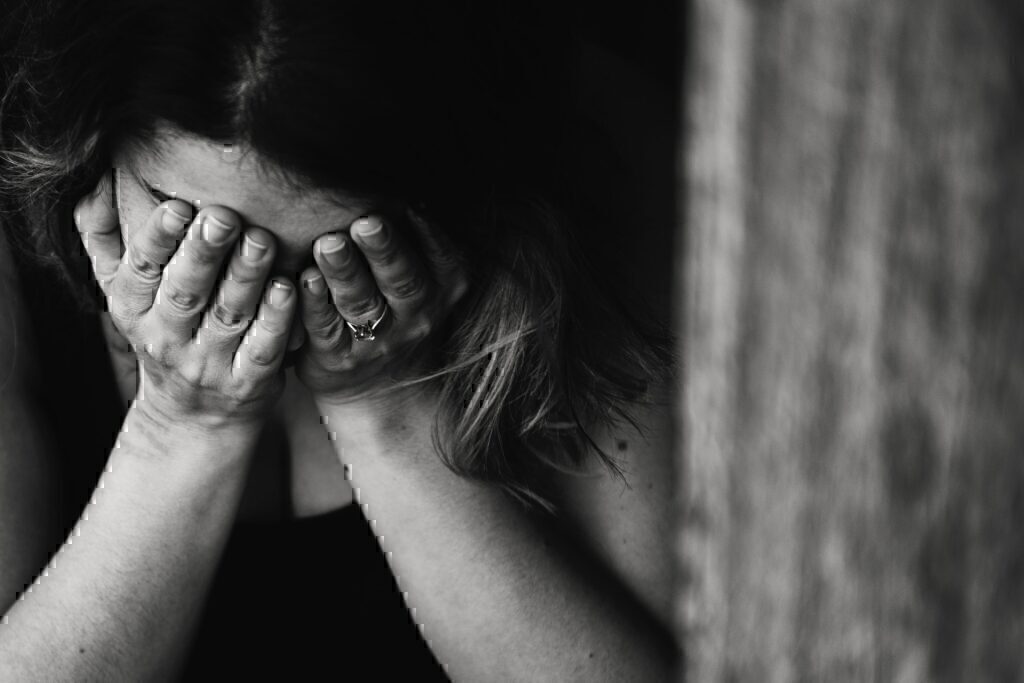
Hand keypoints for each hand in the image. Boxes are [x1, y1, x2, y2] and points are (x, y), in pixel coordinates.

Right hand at [74, 174, 295, 430]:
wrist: (192, 416)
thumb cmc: (162, 332)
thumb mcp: (122, 292)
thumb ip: (104, 238)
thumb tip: (93, 179)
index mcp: (133, 309)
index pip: (142, 270)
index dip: (158, 238)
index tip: (177, 206)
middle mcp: (167, 338)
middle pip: (185, 291)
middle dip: (203, 252)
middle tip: (224, 216)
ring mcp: (209, 363)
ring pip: (228, 315)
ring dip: (245, 276)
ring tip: (261, 240)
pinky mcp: (248, 382)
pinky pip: (263, 348)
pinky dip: (275, 319)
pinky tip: (288, 288)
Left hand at [295, 207, 467, 406]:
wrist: (381, 385)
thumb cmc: (397, 307)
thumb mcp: (424, 276)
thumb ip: (414, 234)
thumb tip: (396, 172)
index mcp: (443, 286)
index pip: (439, 255)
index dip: (423, 231)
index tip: (407, 202)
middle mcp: (416, 315)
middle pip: (401, 279)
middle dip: (383, 250)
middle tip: (366, 222)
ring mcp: (379, 340)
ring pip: (361, 303)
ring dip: (343, 272)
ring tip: (328, 244)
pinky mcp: (339, 358)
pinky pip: (325, 329)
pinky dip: (314, 304)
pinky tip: (303, 280)